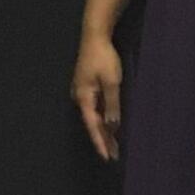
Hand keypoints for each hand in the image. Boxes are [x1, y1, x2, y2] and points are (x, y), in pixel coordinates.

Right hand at [73, 30, 123, 162]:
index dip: (100, 142)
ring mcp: (82, 92)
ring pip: (93, 116)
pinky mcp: (87, 87)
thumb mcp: (112, 82)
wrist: (95, 36)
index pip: (92, 126)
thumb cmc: (104, 58)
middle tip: (114, 156)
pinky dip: (102, 118)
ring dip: (104, 130)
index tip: (106, 157)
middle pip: (92, 123)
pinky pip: (95, 108)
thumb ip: (112, 105)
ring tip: (114, 145)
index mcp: (84, 98)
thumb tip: (112, 126)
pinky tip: (110, 125)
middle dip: (103, 139)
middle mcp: (80, 97)